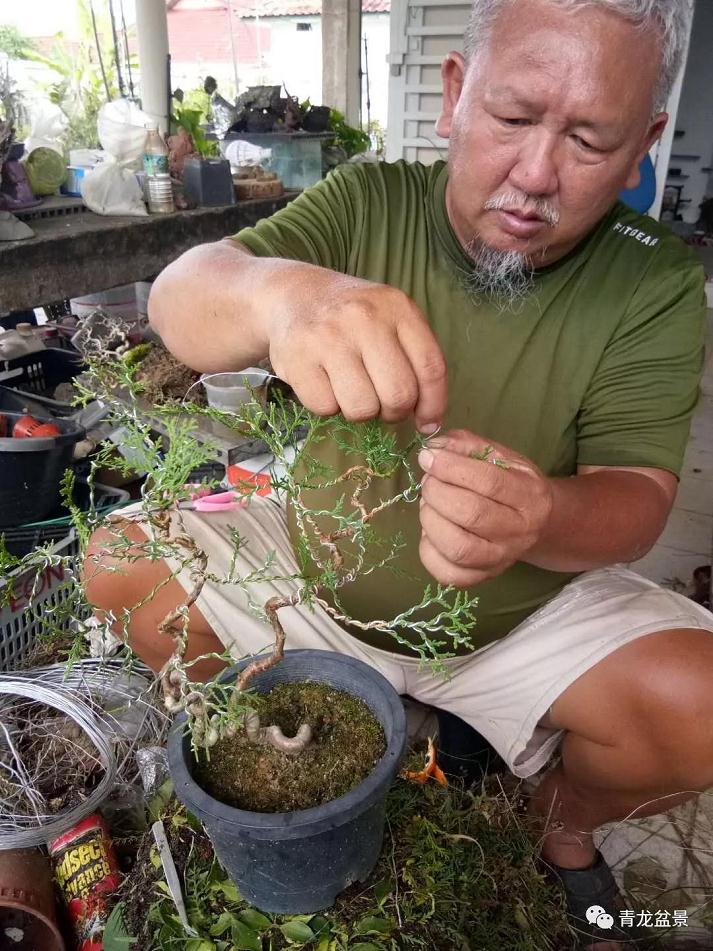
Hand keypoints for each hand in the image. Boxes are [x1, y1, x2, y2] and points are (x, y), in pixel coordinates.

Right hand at [267, 273, 446, 430]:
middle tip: (382, 404)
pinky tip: (324, 384)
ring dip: (360, 412)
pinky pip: (325, 408)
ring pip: (362, 408)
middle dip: (393, 412)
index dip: (433, 405)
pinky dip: (327, 406)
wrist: (294, 293)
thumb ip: (415, 361)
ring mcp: (328, 337)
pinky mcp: (297, 357)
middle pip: (398, 395)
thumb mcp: (391, 320)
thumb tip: (430, 423)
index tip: (428, 423)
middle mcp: (364, 317)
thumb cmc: (352, 318)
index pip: (431, 368)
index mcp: (397, 307)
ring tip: (351, 391)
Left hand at [417, 430, 553, 585]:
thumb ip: (467, 445)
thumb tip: (433, 449)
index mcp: (530, 497)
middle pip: (472, 515)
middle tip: (428, 481)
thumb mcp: (500, 456)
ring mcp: (500, 560)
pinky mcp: (481, 577)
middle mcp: (520, 533)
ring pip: (458, 548)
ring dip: (431, 520)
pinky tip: (431, 530)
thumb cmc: (513, 484)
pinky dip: (428, 550)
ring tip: (429, 504)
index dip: (452, 468)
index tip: (428, 457)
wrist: (537, 525)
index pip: (489, 482)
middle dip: (438, 492)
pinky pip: (447, 573)